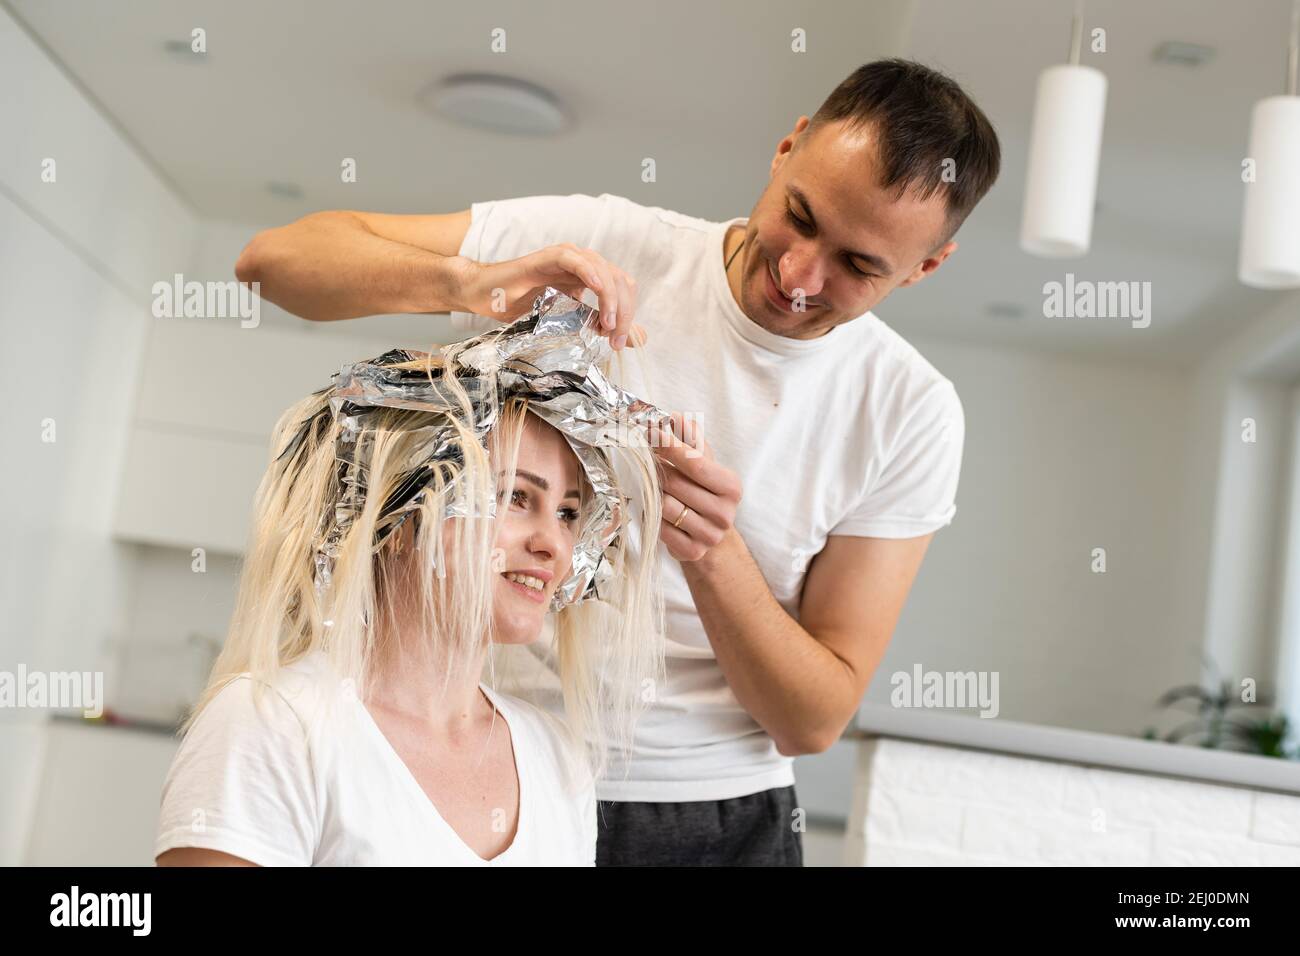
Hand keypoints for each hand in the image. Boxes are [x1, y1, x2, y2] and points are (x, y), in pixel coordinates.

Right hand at [452, 245, 646, 350]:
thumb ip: (600, 326)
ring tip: (607, 324)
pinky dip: (592, 274)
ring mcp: (568, 258)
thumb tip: (638, 340)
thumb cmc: (522, 307)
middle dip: (624, 312)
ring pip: (604, 272)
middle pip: (620, 281)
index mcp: (591, 277)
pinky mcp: (550, 256)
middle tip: (616, 339)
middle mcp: (584, 264)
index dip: (628, 315)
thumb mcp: (569, 323)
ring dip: (611, 299)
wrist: (487, 295)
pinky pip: (577, 261)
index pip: (624, 290)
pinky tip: (598, 291)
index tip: (620, 343)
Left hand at [651, 413, 741, 561]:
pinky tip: (661, 512)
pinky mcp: (693, 552)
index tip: (649, 431)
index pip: (695, 463)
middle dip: (658, 470)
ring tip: (658, 489)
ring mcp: (710, 536)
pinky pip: (661, 529)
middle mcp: (725, 513)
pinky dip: (655, 518)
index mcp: (731, 487)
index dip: (669, 446)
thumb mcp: (703, 462)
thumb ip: (691, 438)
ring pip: (666, 506)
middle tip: (647, 461)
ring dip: (655, 495)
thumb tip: (676, 416)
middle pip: (676, 484)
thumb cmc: (703, 491)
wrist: (708, 533)